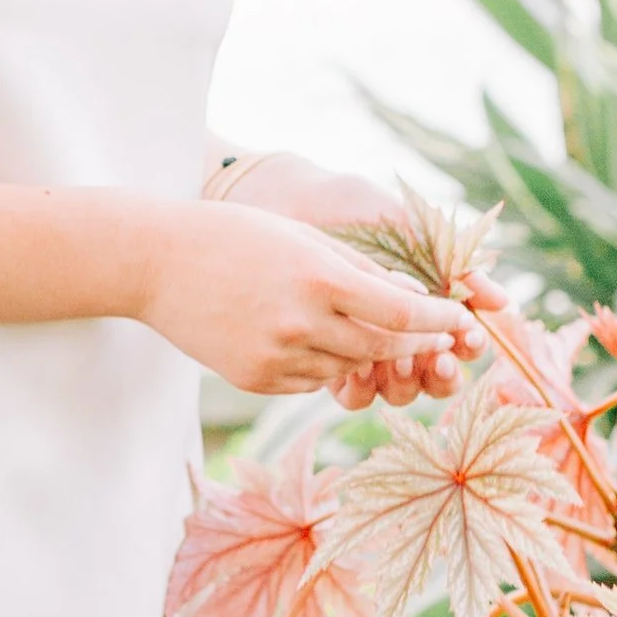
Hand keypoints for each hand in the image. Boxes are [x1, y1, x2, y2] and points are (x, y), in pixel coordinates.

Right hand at [210, 153, 472, 408]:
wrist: (155, 263)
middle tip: (430, 334)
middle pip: (383, 349)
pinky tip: (300, 334)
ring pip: (348, 368)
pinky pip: (311, 381)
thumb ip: (359, 270)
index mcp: (319, 279)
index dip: (440, 321)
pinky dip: (321, 362)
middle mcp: (301, 324)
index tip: (461, 320)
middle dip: (412, 342)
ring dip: (363, 351)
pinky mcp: (256, 380)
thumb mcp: (302, 237)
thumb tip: (413, 301)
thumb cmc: (234, 235)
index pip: (402, 314)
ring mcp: (276, 358)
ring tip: (345, 321)